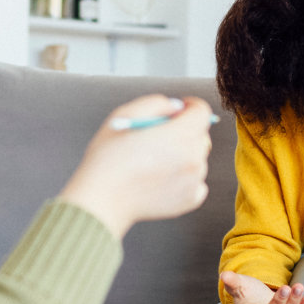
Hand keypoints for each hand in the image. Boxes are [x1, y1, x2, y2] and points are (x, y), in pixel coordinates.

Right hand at [58, 95, 214, 237]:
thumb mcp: (123, 115)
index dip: (190, 107)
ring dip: (183, 155)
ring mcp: (193, 181)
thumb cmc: (108, 159)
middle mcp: (192, 158)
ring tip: (154, 162)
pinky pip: (196, 181)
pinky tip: (161, 179)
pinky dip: (183, 178)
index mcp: (178, 135)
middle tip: (159, 138)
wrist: (102, 200)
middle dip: (184, 132)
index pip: (202, 112)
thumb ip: (155, 103)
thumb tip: (175, 107)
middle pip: (200, 135)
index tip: (180, 110)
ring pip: (198, 158)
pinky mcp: (190, 199)